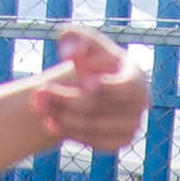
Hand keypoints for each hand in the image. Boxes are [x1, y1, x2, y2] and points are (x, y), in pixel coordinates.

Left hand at [25, 25, 148, 155]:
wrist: (90, 83)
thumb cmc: (87, 57)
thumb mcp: (80, 40)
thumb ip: (75, 38)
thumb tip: (71, 53)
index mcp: (136, 76)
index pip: (129, 86)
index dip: (109, 87)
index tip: (86, 83)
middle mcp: (140, 103)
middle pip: (100, 106)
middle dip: (65, 99)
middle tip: (38, 92)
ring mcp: (133, 124)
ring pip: (94, 126)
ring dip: (62, 117)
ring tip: (39, 105)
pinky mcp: (121, 141)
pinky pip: (94, 142)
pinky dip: (70, 133)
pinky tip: (49, 122)